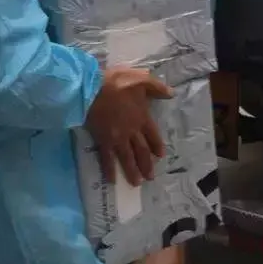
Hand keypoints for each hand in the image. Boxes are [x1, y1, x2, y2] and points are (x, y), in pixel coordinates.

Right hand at [85, 66, 173, 187]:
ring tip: (137, 183)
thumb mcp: (140, 79)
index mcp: (142, 117)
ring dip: (132, 171)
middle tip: (150, 177)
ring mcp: (117, 137)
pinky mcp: (102, 140)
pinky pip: (107, 158)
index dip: (157, 146)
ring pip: (127, 158)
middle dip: (147, 164)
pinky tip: (112, 180)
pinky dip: (109, 169)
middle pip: (142, 151)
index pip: (152, 135)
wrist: (90, 88)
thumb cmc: (115, 82)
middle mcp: (131, 131)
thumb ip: (157, 87)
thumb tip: (172, 94)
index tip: (160, 156)